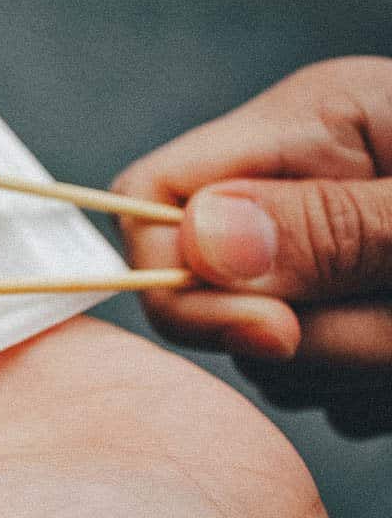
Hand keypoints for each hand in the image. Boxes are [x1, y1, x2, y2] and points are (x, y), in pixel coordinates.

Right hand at [113, 57, 391, 431]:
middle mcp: (301, 186)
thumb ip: (329, 226)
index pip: (151, 197)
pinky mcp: (355, 309)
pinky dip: (367, 390)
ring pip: (265, 348)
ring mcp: (325, 250)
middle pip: (204, 287)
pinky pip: (319, 380)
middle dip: (293, 337)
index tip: (275, 330)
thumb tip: (200, 243)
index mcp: (310, 126)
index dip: (173, 275)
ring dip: (345, 369)